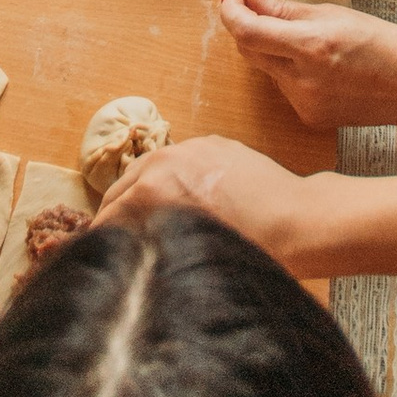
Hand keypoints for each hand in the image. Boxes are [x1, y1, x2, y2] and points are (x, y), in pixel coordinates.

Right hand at [98, 132, 314, 259]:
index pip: (111, 213)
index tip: (96, 252)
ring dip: (138, 191)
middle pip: (122, 186)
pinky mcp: (213, 144)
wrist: (300, 221)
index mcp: (154, 188)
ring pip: (148, 169)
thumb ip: (150, 243)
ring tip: (139, 219)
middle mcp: (166, 160)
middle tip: (112, 239)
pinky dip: (168, 177)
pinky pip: (177, 161)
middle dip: (115, 212)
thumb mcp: (189, 251)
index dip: (102, 238)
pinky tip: (176, 199)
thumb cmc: (251, 248)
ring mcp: (191, 147)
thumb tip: (128, 252)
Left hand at [219, 0, 396, 140]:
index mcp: (310, 46)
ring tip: (306, 41)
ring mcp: (303, 102)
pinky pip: (285, 88)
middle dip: (245, 27)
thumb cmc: (384, 44)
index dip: (231, 11)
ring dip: (271, 50)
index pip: (247, 31)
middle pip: (248, 50)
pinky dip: (290, 72)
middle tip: (252, 7)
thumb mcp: (335, 14)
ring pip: (267, 69)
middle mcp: (302, 78)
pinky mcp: (308, 117)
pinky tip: (320, 69)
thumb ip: (286, 8)